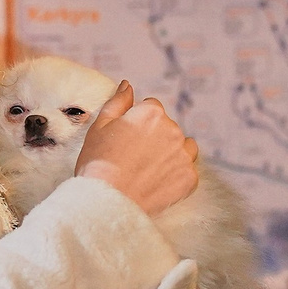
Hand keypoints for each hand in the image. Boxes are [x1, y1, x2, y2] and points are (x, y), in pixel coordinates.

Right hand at [76, 81, 199, 216]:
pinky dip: (176, 176)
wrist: (106, 203)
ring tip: (149, 170)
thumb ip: (117, 102)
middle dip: (155, 138)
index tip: (127, 140)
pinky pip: (187, 171)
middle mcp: (173, 129)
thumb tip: (128, 85)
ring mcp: (183, 154)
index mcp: (151, 112)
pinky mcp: (189, 178)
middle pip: (168, 128)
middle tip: (134, 159)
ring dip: (171, 154)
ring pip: (183, 147)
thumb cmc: (98, 164)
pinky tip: (157, 184)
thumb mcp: (100, 127)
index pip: (151, 109)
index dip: (137, 124)